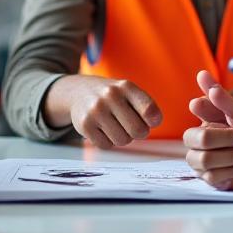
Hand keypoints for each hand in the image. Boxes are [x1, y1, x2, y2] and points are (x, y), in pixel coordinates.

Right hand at [46, 74, 161, 148]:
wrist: (78, 91)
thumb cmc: (110, 95)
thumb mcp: (128, 92)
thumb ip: (144, 106)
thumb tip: (154, 121)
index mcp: (126, 87)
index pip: (149, 109)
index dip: (154, 120)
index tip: (152, 121)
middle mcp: (111, 96)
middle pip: (138, 131)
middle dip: (138, 133)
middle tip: (132, 126)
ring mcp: (96, 110)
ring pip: (122, 141)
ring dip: (122, 137)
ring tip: (115, 125)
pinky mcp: (85, 124)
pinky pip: (106, 145)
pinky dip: (107, 141)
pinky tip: (102, 129)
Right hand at [183, 70, 232, 189]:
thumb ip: (222, 98)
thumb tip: (202, 74)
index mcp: (207, 119)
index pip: (195, 108)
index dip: (210, 111)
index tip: (229, 117)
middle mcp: (200, 141)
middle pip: (192, 138)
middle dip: (221, 138)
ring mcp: (204, 161)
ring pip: (200, 161)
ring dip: (226, 157)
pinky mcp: (212, 179)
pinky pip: (209, 178)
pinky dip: (228, 173)